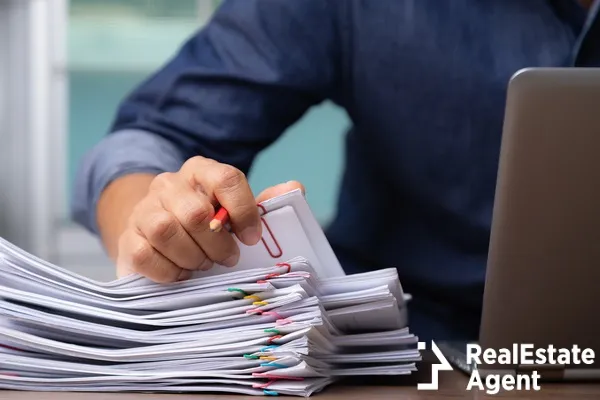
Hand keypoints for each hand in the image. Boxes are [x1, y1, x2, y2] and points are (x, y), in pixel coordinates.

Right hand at [115, 156, 303, 281]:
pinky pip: (145, 255)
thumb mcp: (237, 211)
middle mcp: (169, 184)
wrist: (158, 234)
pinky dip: (169, 271)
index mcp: (201, 171)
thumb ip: (266, 203)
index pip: (226, 178)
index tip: (252, 239)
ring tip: (203, 265)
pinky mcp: (128, 239)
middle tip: (227, 259)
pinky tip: (182, 274)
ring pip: (167, 231)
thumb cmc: (208, 225)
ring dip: (193, 257)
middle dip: (218, 244)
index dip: (244, 211)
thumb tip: (295, 189)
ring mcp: (144, 210)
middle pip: (196, 213)